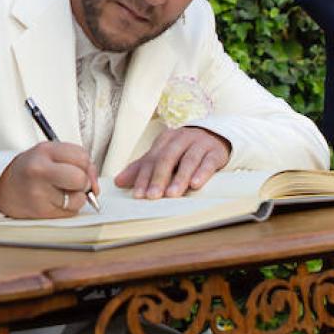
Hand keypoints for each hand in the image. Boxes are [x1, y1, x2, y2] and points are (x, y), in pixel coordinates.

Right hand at [0, 141, 98, 218]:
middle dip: (84, 183)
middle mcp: (40, 170)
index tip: (81, 169)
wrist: (2, 187)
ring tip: (60, 192)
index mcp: (44, 151)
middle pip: (81, 179)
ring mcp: (39, 193)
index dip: (87, 166)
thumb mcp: (49, 153)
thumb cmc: (30, 169)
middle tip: (74, 183)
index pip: (82, 157)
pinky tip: (54, 201)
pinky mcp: (41, 211)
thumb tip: (94, 185)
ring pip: (78, 199)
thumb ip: (75, 160)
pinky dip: (67, 209)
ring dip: (76, 198)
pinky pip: (69, 213)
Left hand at [113, 125, 230, 198]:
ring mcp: (199, 144)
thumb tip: (118, 182)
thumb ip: (142, 168)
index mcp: (165, 140)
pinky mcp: (215, 152)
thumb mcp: (163, 156)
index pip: (151, 159)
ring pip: (188, 160)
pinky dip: (201, 173)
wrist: (215, 137)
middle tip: (152, 196)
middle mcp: (181, 139)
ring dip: (179, 178)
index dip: (143, 177)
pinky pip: (208, 162)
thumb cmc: (184, 150)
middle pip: (167, 158)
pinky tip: (195, 184)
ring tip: (172, 194)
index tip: (138, 195)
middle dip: (158, 178)